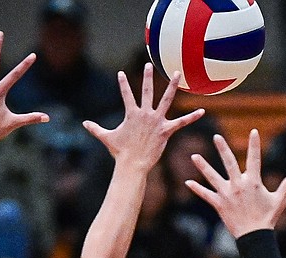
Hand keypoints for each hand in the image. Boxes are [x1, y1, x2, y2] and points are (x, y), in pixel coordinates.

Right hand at [85, 64, 204, 171]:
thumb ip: (95, 129)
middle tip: (149, 65)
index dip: (123, 84)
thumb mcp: (107, 138)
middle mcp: (144, 114)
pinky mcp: (165, 130)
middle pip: (147, 91)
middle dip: (147, 77)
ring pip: (166, 99)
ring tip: (178, 73)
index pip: (126, 94)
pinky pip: (181, 122)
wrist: (132, 164)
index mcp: (131, 114)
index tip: (120, 73)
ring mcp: (156, 120)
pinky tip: (202, 111)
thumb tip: (83, 123)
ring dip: (172, 86)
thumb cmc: (120, 152)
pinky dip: (192, 117)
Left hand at [186, 129, 285, 237]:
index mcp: (253, 182)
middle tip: (217, 136)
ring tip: (194, 156)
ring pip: (212, 177)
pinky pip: (206, 195)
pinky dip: (197, 189)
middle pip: (229, 162)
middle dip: (222, 148)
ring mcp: (227, 194)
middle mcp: (238, 185)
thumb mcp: (279, 201)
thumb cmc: (267, 218)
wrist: (255, 236)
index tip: (254, 131)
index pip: (254, 159)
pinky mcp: (219, 204)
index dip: (254, 144)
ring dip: (203, 166)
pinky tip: (188, 183)